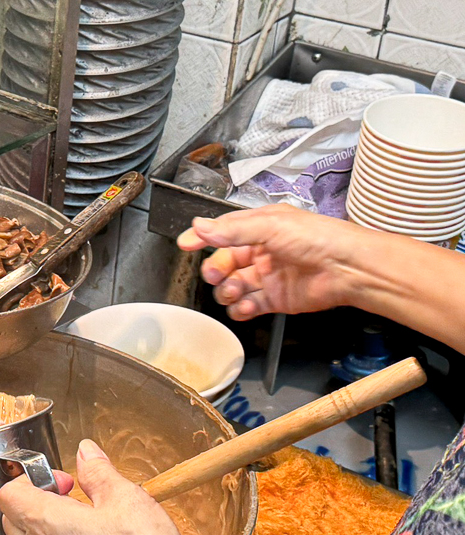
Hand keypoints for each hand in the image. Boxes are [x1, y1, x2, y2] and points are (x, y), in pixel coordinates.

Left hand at [0, 440, 201, 534]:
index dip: (30, 480)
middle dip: (32, 503)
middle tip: (68, 499)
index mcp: (46, 521)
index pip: (8, 495)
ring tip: (67, 528)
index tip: (62, 481)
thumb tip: (85, 452)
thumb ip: (97, 471)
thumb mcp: (123, 495)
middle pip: (11, 522)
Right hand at [176, 205, 369, 319]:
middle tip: (217, 274)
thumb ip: (232, 229)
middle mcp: (262, 251)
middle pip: (224, 262)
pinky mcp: (276, 299)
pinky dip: (241, 309)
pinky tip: (245, 306)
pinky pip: (248, 306)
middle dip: (215, 269)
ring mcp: (268, 276)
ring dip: (226, 291)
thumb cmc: (320, 238)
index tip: (185, 243)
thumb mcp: (271, 225)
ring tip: (234, 292)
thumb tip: (200, 226)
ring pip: (232, 286)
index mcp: (261, 228)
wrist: (350, 269)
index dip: (203, 237)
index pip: (223, 232)